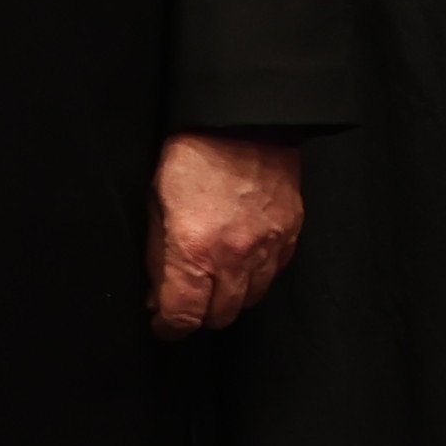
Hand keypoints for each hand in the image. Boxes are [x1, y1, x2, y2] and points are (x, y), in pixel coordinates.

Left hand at [151, 134, 304, 332]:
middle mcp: (233, 257)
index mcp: (192, 250)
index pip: (183, 316)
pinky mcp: (289, 234)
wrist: (242, 118)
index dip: (168, 326)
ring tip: (216, 277)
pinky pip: (274, 274)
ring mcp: (266, 247)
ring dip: (230, 296)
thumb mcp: (155, 202)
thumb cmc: (192, 155)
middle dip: (199, 313)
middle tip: (188, 296)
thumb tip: (157, 295)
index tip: (163, 322)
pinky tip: (242, 258)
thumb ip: (157, 256)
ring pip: (249, 300)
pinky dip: (257, 275)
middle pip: (219, 317)